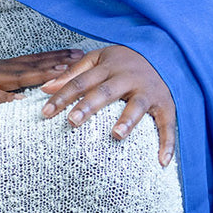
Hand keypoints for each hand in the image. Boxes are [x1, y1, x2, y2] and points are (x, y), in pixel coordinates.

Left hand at [40, 45, 175, 166]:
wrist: (164, 51)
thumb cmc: (124, 60)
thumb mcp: (98, 59)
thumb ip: (73, 73)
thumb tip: (45, 87)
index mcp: (108, 67)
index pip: (80, 81)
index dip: (62, 96)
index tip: (45, 113)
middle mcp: (127, 77)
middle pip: (105, 92)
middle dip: (89, 106)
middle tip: (73, 121)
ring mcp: (148, 91)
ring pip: (137, 105)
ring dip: (128, 120)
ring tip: (116, 134)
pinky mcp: (166, 104)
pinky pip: (167, 124)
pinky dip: (167, 142)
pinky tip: (161, 161)